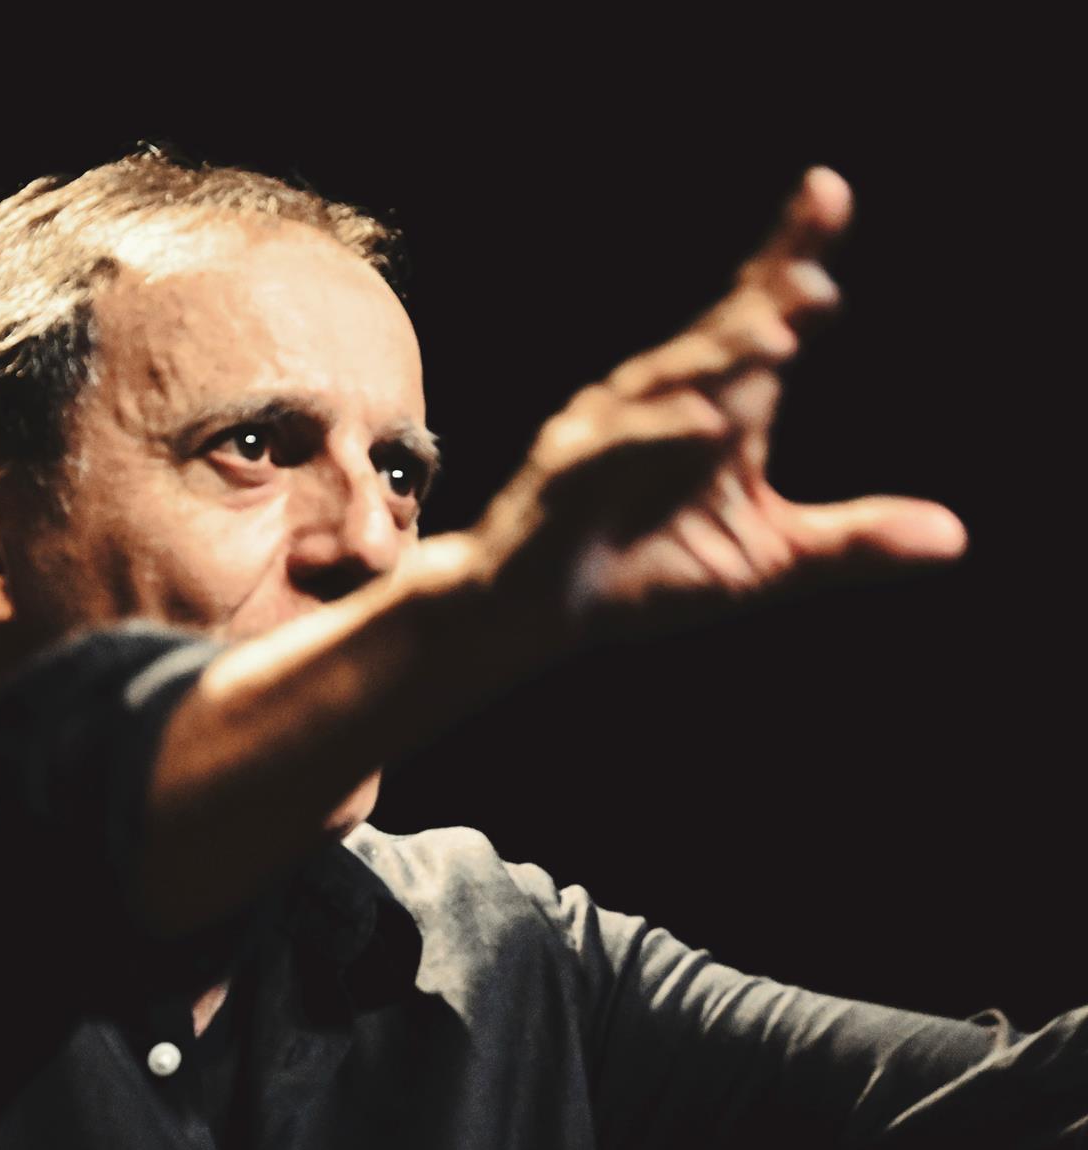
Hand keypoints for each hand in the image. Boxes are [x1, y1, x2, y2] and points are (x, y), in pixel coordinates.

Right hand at [474, 166, 967, 648]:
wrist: (540, 610)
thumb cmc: (646, 569)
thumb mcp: (765, 559)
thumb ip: (851, 539)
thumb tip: (956, 536)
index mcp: (711, 403)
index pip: (756, 317)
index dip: (788, 256)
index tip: (828, 193)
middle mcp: (657, 399)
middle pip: (717, 336)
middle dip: (765, 304)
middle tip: (815, 280)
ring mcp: (606, 432)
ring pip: (666, 382)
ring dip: (719, 358)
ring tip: (776, 337)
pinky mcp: (566, 476)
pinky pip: (615, 449)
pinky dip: (657, 436)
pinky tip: (705, 426)